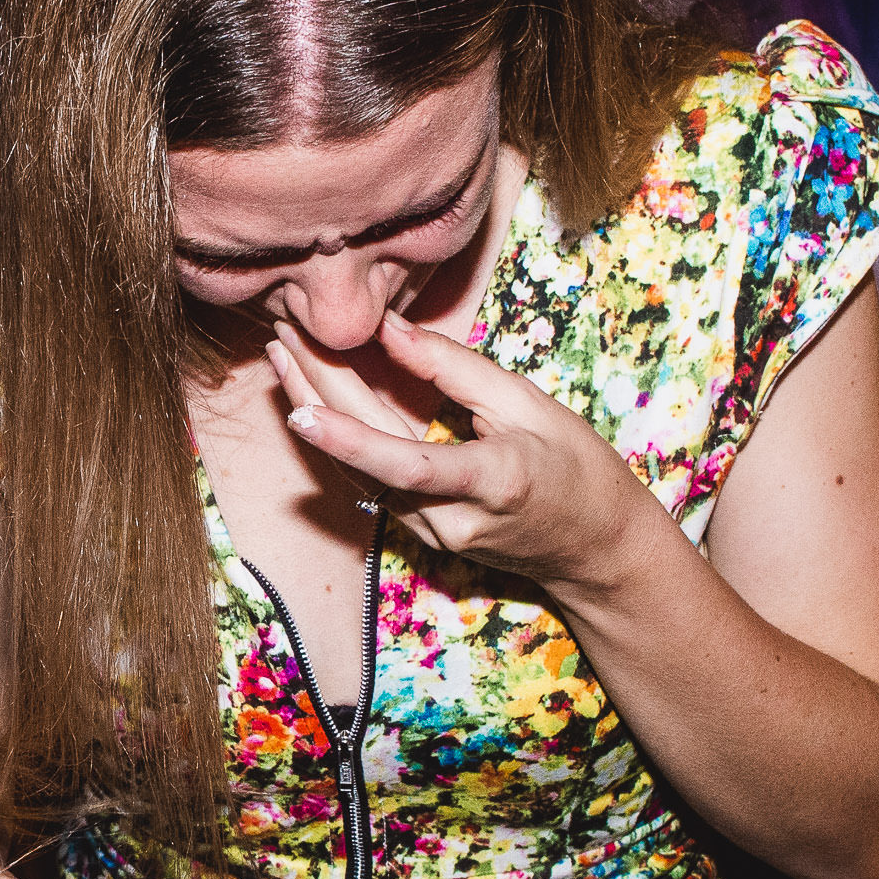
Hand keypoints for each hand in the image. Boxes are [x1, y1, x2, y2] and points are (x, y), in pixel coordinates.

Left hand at [268, 311, 658, 591]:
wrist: (596, 550)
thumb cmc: (577, 469)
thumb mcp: (527, 405)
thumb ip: (454, 369)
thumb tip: (388, 329)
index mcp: (492, 483)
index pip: (407, 464)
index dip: (350, 438)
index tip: (301, 408)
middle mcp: (451, 520)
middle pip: (368, 460)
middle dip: (318, 395)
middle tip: (282, 337)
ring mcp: (432, 535)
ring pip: (358, 474)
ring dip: (317, 413)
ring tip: (283, 357)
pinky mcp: (421, 534)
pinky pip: (370, 482)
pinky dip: (340, 436)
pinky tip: (312, 398)